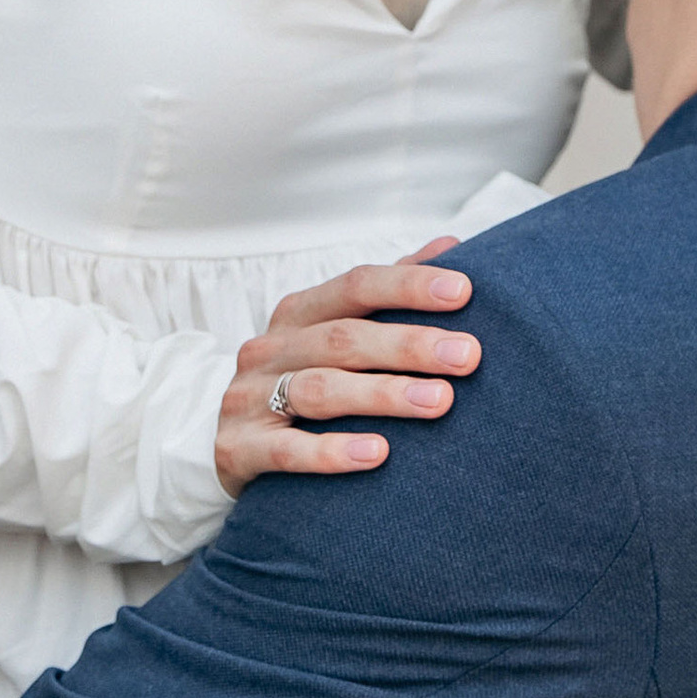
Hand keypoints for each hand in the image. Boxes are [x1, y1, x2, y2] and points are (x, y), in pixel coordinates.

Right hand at [216, 246, 480, 494]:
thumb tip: (451, 243)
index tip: (465, 292)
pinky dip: (333, 451)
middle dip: (410, 344)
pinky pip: (288, 450)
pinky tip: (378, 453)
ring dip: (383, 394)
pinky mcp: (237, 448)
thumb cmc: (304, 382)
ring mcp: (248, 397)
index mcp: (299, 313)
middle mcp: (270, 348)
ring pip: (320, 389)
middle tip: (468, 356)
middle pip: (343, 338)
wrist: (228, 449)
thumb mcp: (336, 333)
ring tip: (440, 402)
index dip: (409, 285)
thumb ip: (390, 293)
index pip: (356, 286)